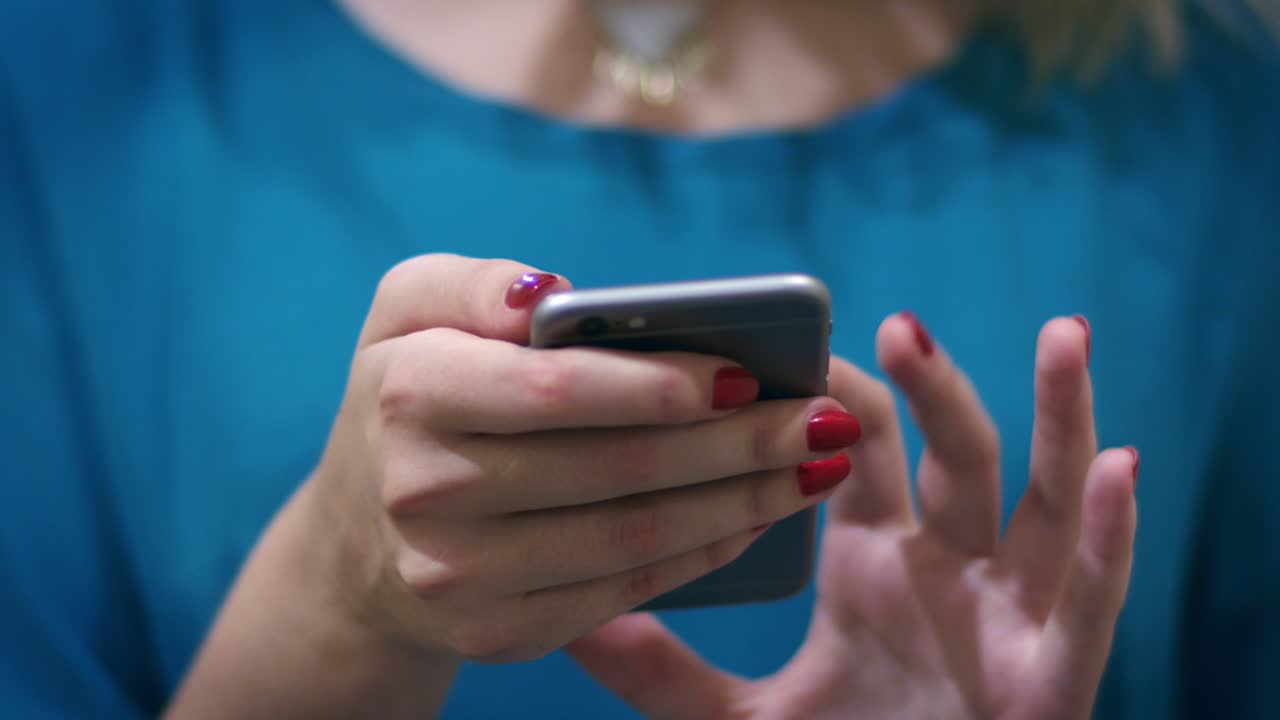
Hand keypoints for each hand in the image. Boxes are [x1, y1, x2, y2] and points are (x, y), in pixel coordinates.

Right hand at [307, 254, 864, 663]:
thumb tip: (555, 293)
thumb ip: (472, 283)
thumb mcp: (406, 312)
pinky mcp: (499, 633)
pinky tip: (754, 519)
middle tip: (824, 421)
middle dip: (738, 445)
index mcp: (411, 394)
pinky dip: (700, 555)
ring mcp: (462, 578)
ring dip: (741, 504)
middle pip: (615, 469)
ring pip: (632, 538)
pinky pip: (622, 591)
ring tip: (815, 468)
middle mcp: (428, 493)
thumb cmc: (408, 398)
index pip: (557, 390)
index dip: (660, 385)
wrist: (357, 541)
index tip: (747, 373)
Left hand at [568, 313, 1137, 719]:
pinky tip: (1118, 468)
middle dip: (933, 386)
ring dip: (1061, 415)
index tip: (791, 348)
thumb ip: (662, 673)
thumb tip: (575, 622)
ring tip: (1063, 334)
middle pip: (949, 452)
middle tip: (894, 325)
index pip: (855, 446)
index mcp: (871, 557)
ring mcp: (1006, 609)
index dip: (831, 397)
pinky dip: (1108, 534)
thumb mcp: (738, 719)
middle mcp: (946, 565)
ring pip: (1041, 497)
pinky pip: (1090, 594)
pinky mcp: (1053, 670)